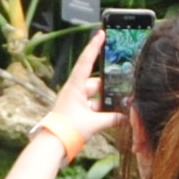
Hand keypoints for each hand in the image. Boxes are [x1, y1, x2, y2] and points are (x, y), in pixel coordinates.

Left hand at [33, 33, 122, 161]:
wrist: (52, 145)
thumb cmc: (68, 130)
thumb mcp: (94, 123)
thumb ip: (112, 119)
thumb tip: (126, 117)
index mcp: (75, 86)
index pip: (86, 61)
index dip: (94, 46)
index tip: (100, 33)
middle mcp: (74, 91)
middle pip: (95, 82)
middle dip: (109, 85)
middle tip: (124, 84)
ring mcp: (74, 101)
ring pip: (95, 95)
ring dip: (106, 100)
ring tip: (121, 104)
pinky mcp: (75, 111)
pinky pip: (92, 106)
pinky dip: (102, 109)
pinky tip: (113, 116)